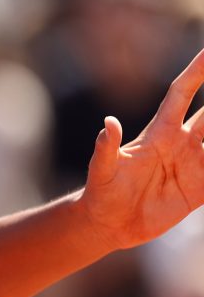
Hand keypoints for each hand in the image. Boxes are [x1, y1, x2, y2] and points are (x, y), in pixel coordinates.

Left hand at [82, 48, 203, 248]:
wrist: (109, 224)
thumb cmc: (101, 192)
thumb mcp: (102, 170)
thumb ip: (106, 148)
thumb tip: (107, 123)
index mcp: (160, 133)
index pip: (182, 94)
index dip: (196, 72)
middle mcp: (182, 143)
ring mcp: (194, 164)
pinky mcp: (201, 188)